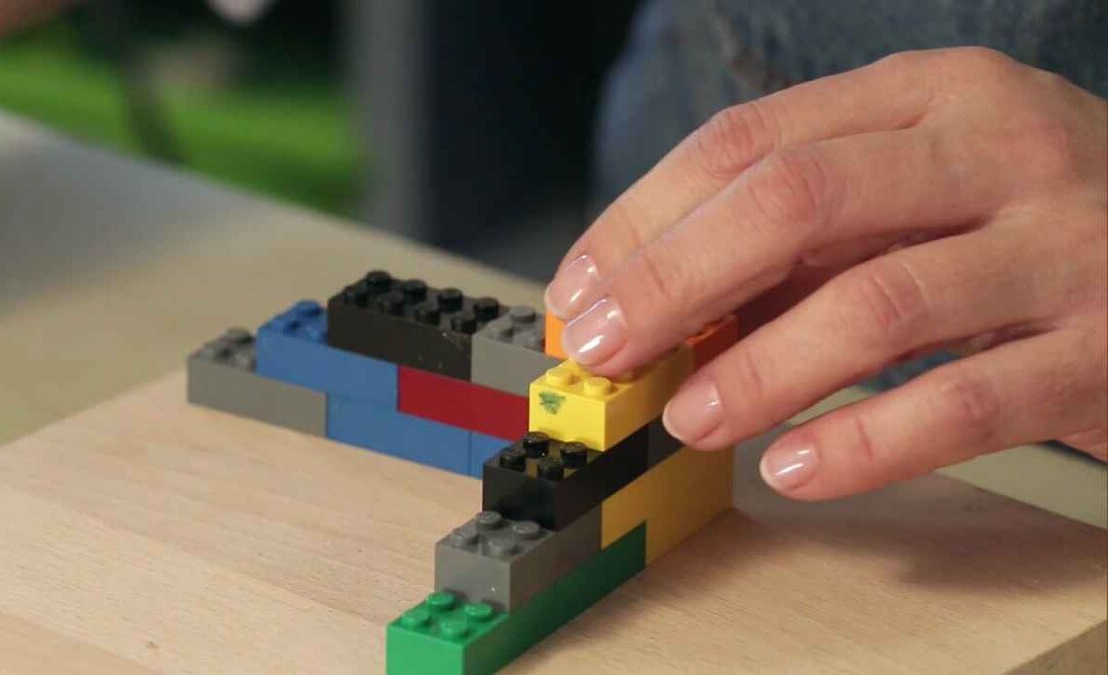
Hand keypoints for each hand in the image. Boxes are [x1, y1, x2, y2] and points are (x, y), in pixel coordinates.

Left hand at [544, 47, 1106, 499]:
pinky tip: (795, 468)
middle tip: (607, 352)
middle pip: (793, 202)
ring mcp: (1062, 244)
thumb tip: (666, 306)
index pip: (748, 141)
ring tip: (690, 417)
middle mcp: (998, 147)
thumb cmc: (1035, 221)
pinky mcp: (1106, 350)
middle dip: (675, 281)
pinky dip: (863, 444)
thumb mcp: (921, 191)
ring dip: (757, 371)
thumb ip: (807, 237)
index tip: (581, 292)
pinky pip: (964, 402)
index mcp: (931, 94)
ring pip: (875, 303)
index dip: (643, 220)